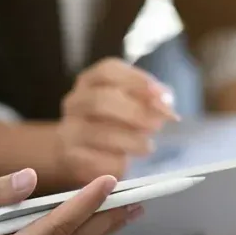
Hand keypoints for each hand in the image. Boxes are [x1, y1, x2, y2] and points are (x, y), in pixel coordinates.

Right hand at [56, 58, 179, 184]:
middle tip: (156, 125)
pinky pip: (98, 160)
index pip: (108, 71)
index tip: (161, 95)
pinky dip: (118, 162)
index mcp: (90, 81)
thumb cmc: (112, 121)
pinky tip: (128, 163)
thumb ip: (150, 99)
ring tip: (147, 146)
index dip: (137, 80)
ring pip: (100, 133)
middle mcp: (75, 102)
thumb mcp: (130, 102)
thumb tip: (166, 102)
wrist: (78, 151)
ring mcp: (69, 129)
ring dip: (130, 140)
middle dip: (134, 112)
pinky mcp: (72, 157)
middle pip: (102, 100)